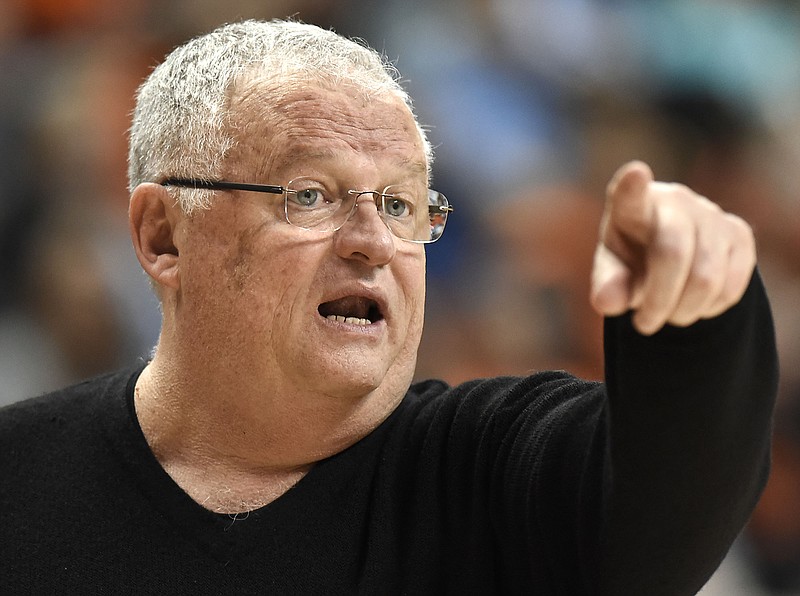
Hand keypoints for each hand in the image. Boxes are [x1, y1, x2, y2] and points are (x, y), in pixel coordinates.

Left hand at [590, 161, 755, 334]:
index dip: (633, 186)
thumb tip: (606, 302)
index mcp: (632, 206)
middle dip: (658, 300)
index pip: (630, 195)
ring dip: (683, 310)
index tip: (636, 173)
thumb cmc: (633, 261)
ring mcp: (711, 214)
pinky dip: (710, 308)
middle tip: (643, 326)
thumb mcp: (613, 273)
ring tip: (668, 315)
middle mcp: (674, 201)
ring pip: (706, 277)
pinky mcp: (740, 234)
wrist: (674, 258)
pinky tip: (694, 303)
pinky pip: (732, 285)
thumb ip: (607, 286)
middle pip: (673, 253)